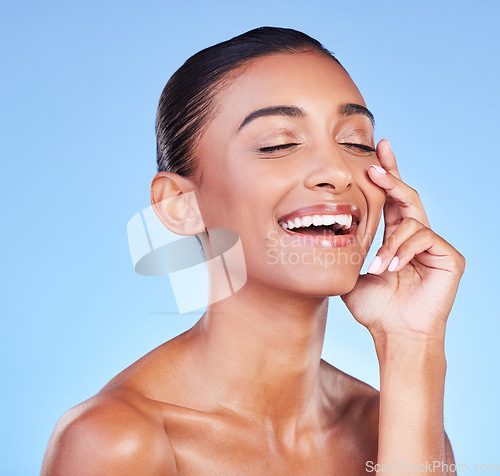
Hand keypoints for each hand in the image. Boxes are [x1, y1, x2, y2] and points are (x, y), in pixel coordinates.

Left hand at [341, 139, 464, 343]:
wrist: (395, 335)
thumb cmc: (375, 309)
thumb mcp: (352, 276)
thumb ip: (348, 253)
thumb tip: (323, 235)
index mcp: (395, 237)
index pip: (391, 200)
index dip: (386, 175)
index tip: (376, 150)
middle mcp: (415, 236)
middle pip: (407, 195)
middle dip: (391, 177)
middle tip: (374, 163)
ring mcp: (434, 245)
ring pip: (412, 220)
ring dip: (390, 242)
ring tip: (378, 268)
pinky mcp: (449, 256)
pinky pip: (424, 238)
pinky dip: (403, 251)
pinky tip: (392, 269)